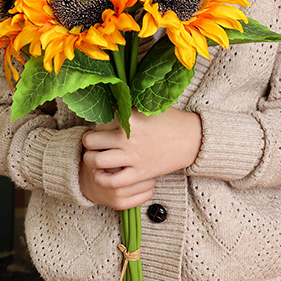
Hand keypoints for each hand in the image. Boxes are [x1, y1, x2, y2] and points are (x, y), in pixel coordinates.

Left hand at [78, 109, 201, 209]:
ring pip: (96, 161)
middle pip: (91, 140)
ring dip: (90, 159)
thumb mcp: (148, 106)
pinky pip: (113, 181)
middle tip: (92, 142)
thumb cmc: (170, 120)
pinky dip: (102, 179)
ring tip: (94, 157)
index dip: (97, 123)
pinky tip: (102, 174)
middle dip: (88, 141)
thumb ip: (128, 105)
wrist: (192, 139)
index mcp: (129, 118)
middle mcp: (128, 138)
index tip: (101, 126)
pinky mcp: (140, 173)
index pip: (99, 120)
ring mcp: (133, 157)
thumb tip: (109, 99)